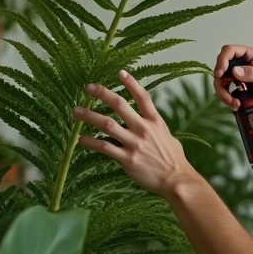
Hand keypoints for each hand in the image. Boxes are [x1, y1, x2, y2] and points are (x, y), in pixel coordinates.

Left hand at [74, 70, 199, 199]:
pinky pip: (104, 147)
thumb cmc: (175, 161)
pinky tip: (81, 140)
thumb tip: (152, 126)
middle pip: (120, 105)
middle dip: (102, 94)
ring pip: (107, 124)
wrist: (176, 181)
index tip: (120, 72)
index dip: (131, 83)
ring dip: (89, 116)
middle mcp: (144, 129)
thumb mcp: (169, 138)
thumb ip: (157, 129)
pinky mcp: (127, 159)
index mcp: (155, 122)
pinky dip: (91, 142)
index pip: (143, 97)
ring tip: (76, 111)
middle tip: (88, 87)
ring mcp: (135, 143)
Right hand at [213, 44, 252, 109]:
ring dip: (223, 93)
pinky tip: (236, 104)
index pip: (229, 51)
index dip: (222, 60)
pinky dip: (227, 97)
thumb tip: (234, 71)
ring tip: (235, 104)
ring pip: (220, 80)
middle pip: (221, 66)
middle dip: (220, 81)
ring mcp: (237, 74)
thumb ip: (252, 73)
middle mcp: (241, 62)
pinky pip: (225, 89)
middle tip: (225, 94)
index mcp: (249, 55)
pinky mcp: (236, 86)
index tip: (220, 73)